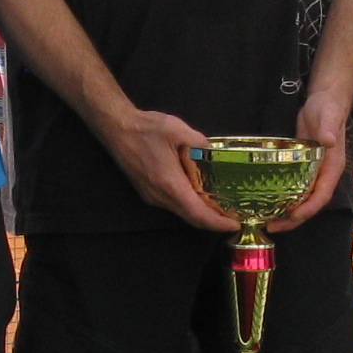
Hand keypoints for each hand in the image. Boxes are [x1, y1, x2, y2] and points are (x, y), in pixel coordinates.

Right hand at [94, 104, 235, 230]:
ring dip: (201, 214)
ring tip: (222, 207)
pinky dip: (190, 206)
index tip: (235, 224)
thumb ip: (200, 144)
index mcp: (170, 184)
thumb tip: (216, 155)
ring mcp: (152, 197)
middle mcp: (160, 197)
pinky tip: (200, 196)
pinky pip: (173, 206)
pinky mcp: (148, 193)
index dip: (218, 222)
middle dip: (213, 222)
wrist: (116, 128)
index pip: (198, 213)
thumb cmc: (145, 128)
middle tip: (234, 217)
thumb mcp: (178, 129)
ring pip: (182, 213)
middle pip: (191, 218)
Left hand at [271, 90, 350, 232]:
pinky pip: (295, 188)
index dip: (308, 209)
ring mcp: (314, 172)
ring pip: (302, 199)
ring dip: (288, 213)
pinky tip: (269, 203)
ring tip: (268, 222)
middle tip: (272, 227)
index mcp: (333, 168)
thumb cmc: (327, 108)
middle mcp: (324, 174)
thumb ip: (327, 129)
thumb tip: (328, 142)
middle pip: (311, 204)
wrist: (324, 99)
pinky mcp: (303, 166)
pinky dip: (284, 198)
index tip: (292, 217)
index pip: (322, 195)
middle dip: (294, 219)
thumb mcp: (327, 117)